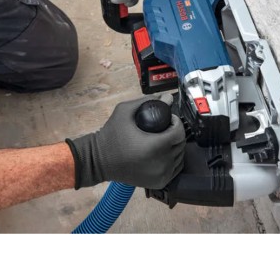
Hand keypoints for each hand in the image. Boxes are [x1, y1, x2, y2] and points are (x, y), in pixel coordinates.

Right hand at [66, 94, 185, 188]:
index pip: (179, 132)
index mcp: (154, 147)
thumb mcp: (124, 111)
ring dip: (175, 146)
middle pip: (180, 144)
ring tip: (163, 139)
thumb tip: (166, 97)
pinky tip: (163, 152)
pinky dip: (173, 159)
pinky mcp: (159, 182)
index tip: (167, 119)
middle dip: (175, 133)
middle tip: (164, 128)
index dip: (175, 122)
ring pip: (180, 157)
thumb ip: (146, 101)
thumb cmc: (111, 135)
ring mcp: (161, 175)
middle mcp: (161, 163)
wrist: (98, 161)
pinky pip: (176, 168)